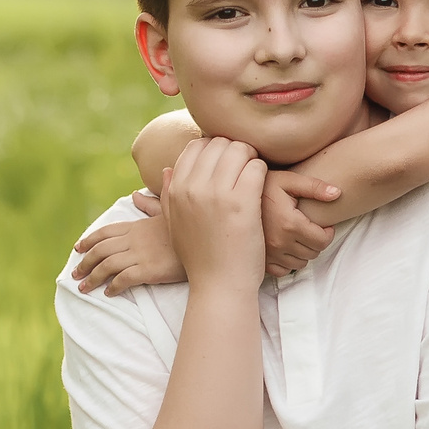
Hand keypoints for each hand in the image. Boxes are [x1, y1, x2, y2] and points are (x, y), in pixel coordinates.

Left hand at [72, 193, 185, 294]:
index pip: (106, 232)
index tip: (78, 249)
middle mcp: (135, 239)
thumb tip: (135, 196)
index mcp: (138, 226)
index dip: (89, 240)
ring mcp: (141, 255)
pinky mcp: (149, 270)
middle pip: (101, 250)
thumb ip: (150, 205)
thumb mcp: (170, 212)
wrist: (208, 246)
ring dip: (92, 278)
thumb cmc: (191, 230)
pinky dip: (113, 286)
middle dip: (84, 263)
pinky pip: (124, 279)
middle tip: (75, 274)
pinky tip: (109, 293)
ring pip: (107, 266)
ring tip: (84, 288)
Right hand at [165, 137, 268, 294]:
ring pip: (239, 150)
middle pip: (219, 143)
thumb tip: (167, 169)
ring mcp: (217, 194)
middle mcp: (193, 187)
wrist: (219, 285)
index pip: (196, 146)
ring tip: (253, 175)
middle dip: (235, 150)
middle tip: (244, 167)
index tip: (226, 164)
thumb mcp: (174, 225)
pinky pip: (256, 167)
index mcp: (176, 189)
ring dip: (250, 159)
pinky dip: (262, 173)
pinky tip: (262, 189)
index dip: (215, 149)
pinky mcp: (242, 203)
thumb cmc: (200, 257)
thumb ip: (168, 195)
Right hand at [261, 173, 335, 276]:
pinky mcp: (260, 260)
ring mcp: (269, 254)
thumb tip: (337, 193)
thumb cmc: (263, 185)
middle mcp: (279, 243)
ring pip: (300, 263)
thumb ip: (314, 186)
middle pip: (313, 253)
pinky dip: (287, 261)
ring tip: (298, 236)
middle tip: (311, 229)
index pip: (322, 241)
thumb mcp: (288, 180)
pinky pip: (283, 271)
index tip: (323, 225)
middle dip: (316, 242)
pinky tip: (285, 246)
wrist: (234, 196)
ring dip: (303, 252)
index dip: (327, 233)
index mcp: (290, 224)